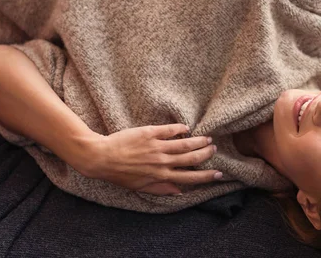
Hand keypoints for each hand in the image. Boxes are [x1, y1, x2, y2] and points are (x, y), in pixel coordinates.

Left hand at [81, 124, 219, 195]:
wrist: (102, 157)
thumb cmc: (120, 174)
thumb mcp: (141, 187)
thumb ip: (161, 189)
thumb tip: (180, 192)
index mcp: (162, 176)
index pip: (190, 177)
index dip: (206, 176)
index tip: (219, 174)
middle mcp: (162, 162)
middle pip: (192, 157)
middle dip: (206, 154)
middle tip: (214, 150)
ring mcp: (157, 146)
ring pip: (185, 143)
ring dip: (198, 141)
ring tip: (207, 139)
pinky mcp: (150, 133)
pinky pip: (170, 130)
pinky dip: (180, 129)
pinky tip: (186, 128)